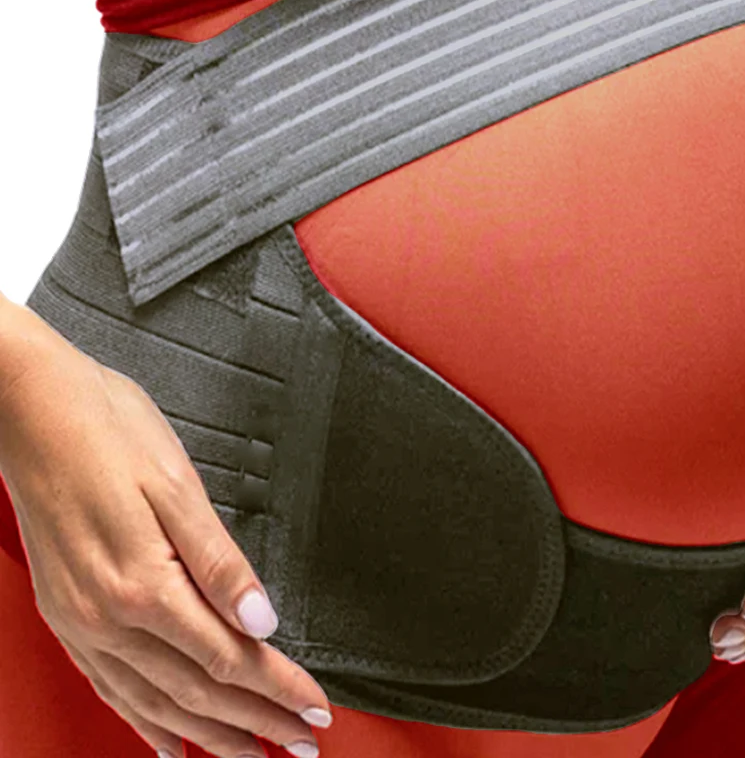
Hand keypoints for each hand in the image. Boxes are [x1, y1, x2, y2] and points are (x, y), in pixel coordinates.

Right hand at [0, 301, 332, 757]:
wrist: (34, 413)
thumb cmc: (111, 434)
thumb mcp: (178, 486)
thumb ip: (221, 562)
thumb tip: (263, 621)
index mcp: (145, 586)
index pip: (230, 659)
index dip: (279, 689)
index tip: (318, 711)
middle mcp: (109, 618)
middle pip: (198, 692)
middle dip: (257, 723)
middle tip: (303, 744)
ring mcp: (82, 622)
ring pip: (154, 702)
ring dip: (209, 734)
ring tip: (250, 755)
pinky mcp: (66, 615)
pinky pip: (111, 688)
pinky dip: (144, 722)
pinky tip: (165, 741)